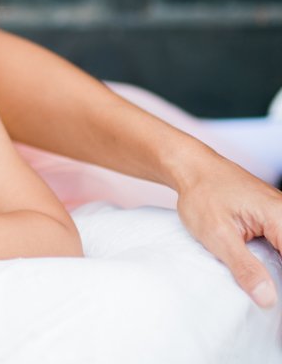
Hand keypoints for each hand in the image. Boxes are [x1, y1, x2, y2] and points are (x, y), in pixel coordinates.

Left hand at [176, 154, 281, 307]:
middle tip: (263, 291)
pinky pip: (281, 242)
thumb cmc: (201, 194)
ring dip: (276, 267)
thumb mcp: (217, 235)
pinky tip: (263, 270)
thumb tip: (267, 298)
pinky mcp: (274, 217)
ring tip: (262, 282)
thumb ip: (244, 267)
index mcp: (280, 216)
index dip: (281, 282)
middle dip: (278, 276)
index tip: (273, 297)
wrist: (192, 168)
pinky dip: (275, 257)